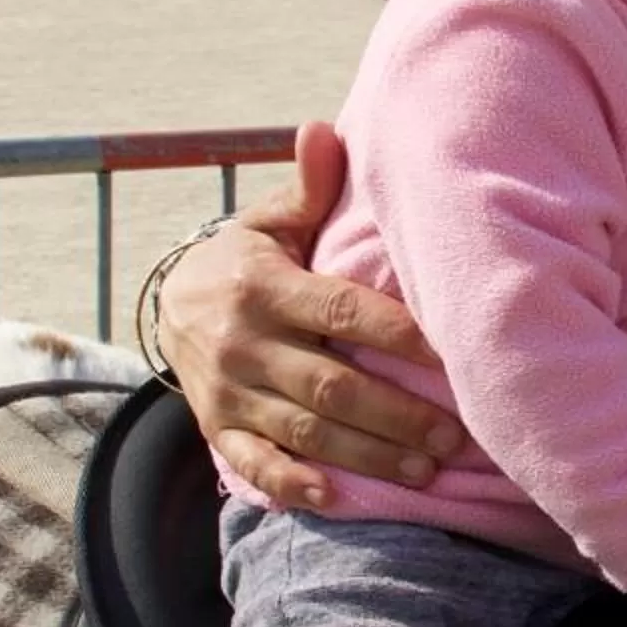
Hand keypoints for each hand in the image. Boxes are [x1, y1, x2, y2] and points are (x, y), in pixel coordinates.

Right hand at [159, 119, 464, 510]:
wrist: (168, 305)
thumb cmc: (248, 259)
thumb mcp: (270, 220)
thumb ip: (306, 187)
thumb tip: (323, 129)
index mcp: (266, 286)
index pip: (341, 313)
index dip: (397, 335)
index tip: (454, 353)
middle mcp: (246, 343)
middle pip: (331, 386)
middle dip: (397, 413)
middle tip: (458, 434)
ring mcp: (230, 393)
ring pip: (305, 431)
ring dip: (367, 454)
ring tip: (428, 469)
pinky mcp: (218, 429)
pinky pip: (254, 463)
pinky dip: (292, 484)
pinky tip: (337, 497)